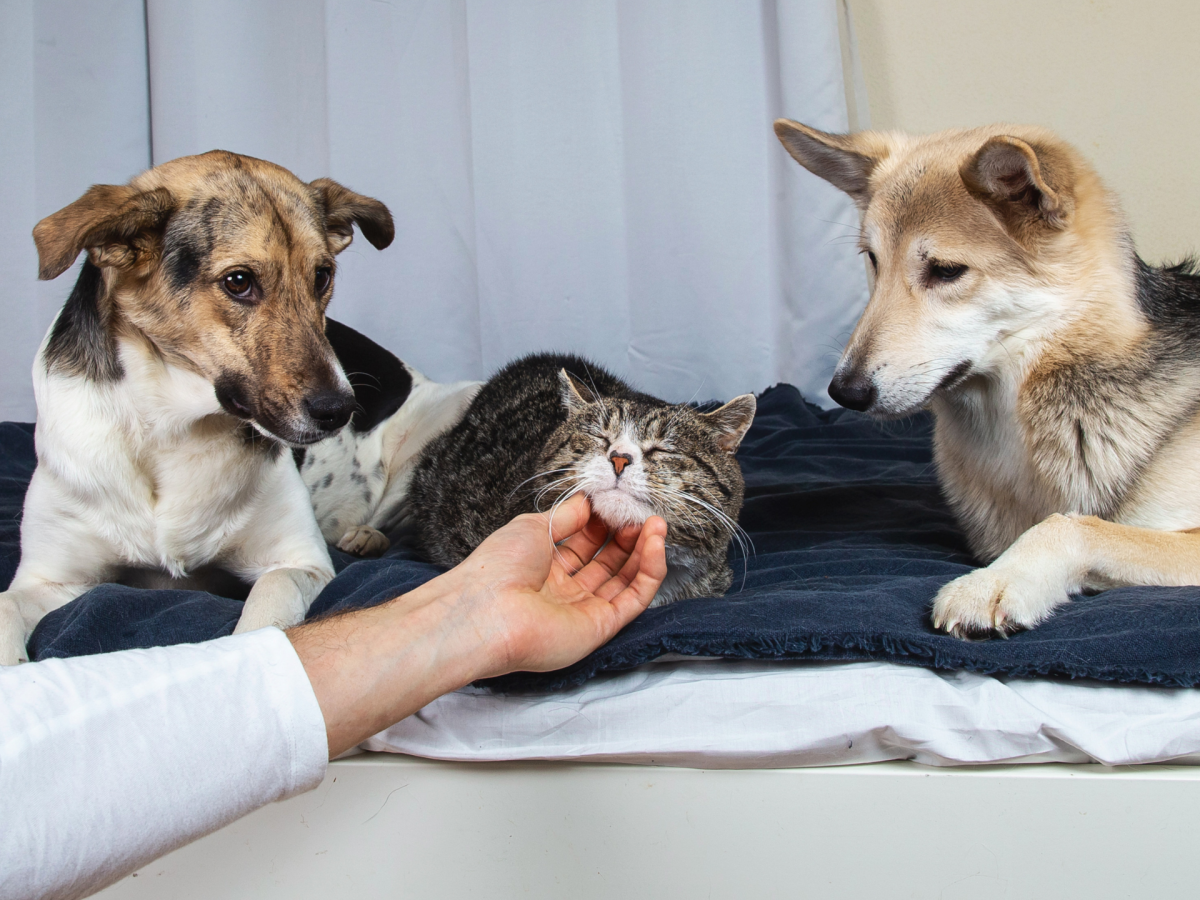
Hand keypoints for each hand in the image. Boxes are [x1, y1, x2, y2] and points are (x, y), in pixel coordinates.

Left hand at [452, 493, 668, 676]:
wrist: (486, 611)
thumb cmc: (498, 568)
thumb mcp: (534, 527)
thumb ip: (568, 515)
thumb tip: (589, 501)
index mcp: (544, 566)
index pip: (585, 542)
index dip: (604, 522)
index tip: (619, 502)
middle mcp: (565, 589)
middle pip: (608, 561)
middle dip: (627, 535)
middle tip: (640, 513)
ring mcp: (583, 610)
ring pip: (625, 579)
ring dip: (645, 551)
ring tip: (656, 524)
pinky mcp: (600, 627)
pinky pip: (634, 598)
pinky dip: (650, 571)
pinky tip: (655, 545)